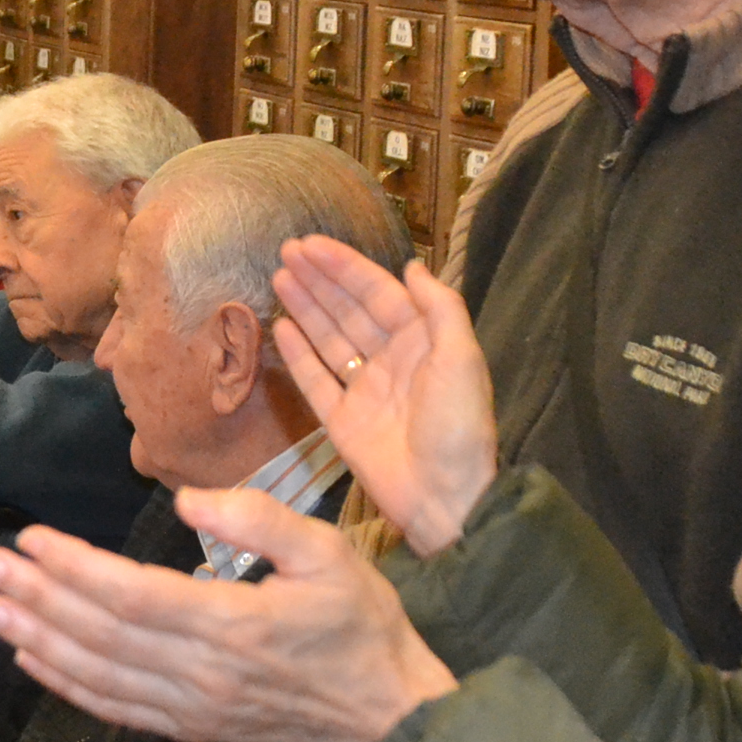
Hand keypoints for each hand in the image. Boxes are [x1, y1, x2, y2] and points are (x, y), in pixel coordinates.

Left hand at [0, 499, 457, 741]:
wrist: (387, 716)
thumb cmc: (360, 626)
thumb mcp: (329, 553)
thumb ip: (259, 520)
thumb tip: (189, 501)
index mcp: (234, 625)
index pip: (132, 595)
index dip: (74, 569)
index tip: (30, 540)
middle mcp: (202, 673)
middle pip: (101, 634)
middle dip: (39, 596)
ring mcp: (192, 708)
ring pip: (98, 675)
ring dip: (39, 639)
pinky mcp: (190, 728)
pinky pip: (115, 707)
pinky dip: (67, 684)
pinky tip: (33, 658)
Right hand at [271, 239, 497, 556]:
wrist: (445, 497)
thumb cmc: (458, 426)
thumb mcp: (462, 358)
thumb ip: (440, 308)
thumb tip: (412, 266)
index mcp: (422, 341)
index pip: (377, 293)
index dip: (344, 266)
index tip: (310, 244)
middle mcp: (391, 360)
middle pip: (348, 310)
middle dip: (319, 280)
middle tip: (285, 252)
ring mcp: (364, 391)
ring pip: (329, 339)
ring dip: (305, 308)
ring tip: (278, 279)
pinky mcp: (342, 422)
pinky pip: (316, 381)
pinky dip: (299, 355)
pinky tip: (281, 328)